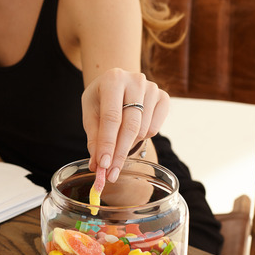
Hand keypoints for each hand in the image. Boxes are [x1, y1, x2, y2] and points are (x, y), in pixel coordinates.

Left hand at [82, 68, 168, 182]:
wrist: (117, 82)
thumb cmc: (101, 99)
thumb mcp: (91, 113)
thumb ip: (94, 138)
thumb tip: (97, 166)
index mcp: (113, 79)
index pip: (111, 118)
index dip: (107, 144)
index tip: (103, 166)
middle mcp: (135, 80)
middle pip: (130, 126)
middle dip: (119, 153)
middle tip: (111, 174)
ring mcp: (152, 88)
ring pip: (142, 130)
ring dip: (128, 144)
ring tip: (117, 142)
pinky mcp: (164, 97)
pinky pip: (154, 129)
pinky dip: (142, 137)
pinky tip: (132, 131)